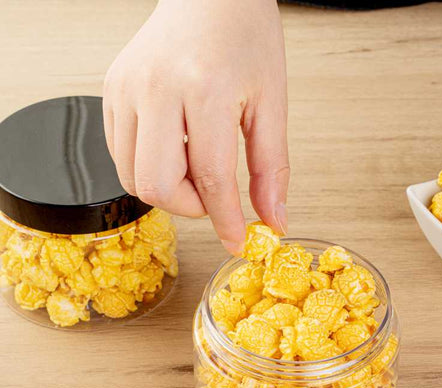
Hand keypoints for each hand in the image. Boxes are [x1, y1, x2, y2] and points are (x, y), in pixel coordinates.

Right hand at [103, 0, 288, 254]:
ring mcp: (126, 89)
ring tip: (195, 164)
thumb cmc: (245, 36)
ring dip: (168, 189)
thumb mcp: (271, 102)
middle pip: (158, 186)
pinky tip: (174, 149)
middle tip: (214, 193)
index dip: (226, 220)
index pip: (211, 178)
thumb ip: (272, 167)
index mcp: (204, 89)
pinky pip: (120, 154)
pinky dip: (148, 167)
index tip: (237, 240)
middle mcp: (156, 88)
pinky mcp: (111, 91)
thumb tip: (273, 218)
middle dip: (191, 206)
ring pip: (133, 177)